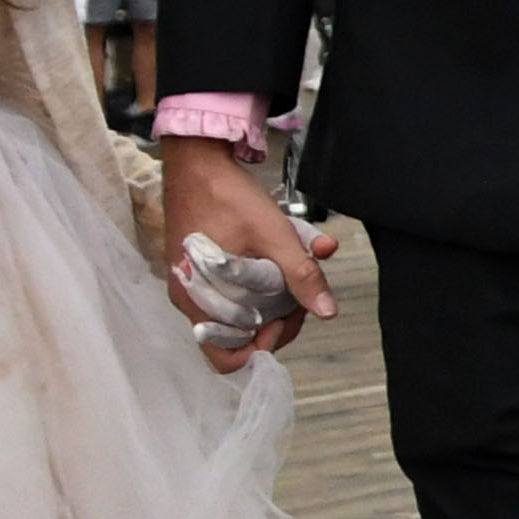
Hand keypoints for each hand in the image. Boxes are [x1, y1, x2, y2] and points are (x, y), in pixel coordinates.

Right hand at [162, 136, 339, 367]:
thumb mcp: (274, 236)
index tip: (284, 321)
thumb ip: (302, 275)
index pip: (227, 357)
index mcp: (198, 302)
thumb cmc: (229, 197)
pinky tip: (279, 263)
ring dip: (271, 301)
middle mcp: (191, 301)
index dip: (261, 348)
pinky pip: (233, 293)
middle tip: (298, 297)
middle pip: (238, 338)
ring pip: (239, 314)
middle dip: (274, 321)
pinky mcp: (202, 271)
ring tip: (292, 276)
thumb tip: (327, 312)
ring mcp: (195, 286)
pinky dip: (258, 285)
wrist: (198, 161)